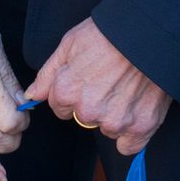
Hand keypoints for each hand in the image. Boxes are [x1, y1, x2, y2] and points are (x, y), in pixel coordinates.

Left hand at [24, 18, 169, 155]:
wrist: (148, 35)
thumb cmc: (107, 34)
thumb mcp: (69, 45)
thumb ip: (47, 74)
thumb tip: (31, 95)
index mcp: (66, 92)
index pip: (59, 106)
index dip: (72, 92)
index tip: (87, 79)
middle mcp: (87, 112)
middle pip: (83, 118)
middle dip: (92, 103)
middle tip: (108, 81)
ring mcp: (114, 122)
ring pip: (106, 129)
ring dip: (113, 115)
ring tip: (125, 88)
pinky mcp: (140, 128)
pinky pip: (128, 146)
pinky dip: (131, 133)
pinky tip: (135, 110)